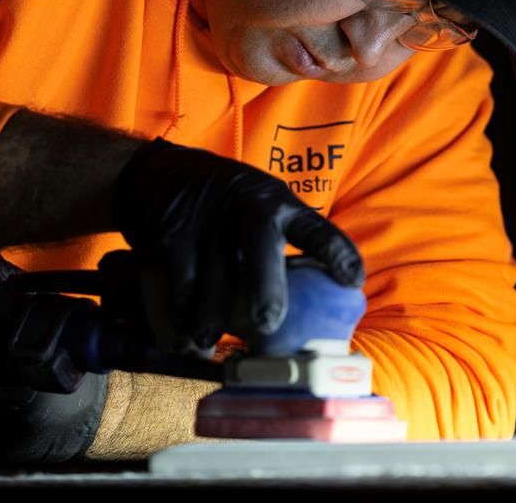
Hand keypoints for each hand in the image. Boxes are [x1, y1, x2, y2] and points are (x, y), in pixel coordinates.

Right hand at [111, 137, 363, 353]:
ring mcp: (205, 225)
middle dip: (266, 294)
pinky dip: (180, 324)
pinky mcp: (169, 241)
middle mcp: (245, 210)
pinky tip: (185, 340)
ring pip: (213, 287)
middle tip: (267, 324)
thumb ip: (288, 242)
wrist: (162, 175)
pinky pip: (176, 294)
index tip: (353, 281)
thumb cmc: (229, 204)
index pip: (315, 229)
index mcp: (277, 205)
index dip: (337, 253)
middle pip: (260, 254)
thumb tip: (321, 301)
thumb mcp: (265, 204)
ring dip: (214, 324)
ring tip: (212, 340)